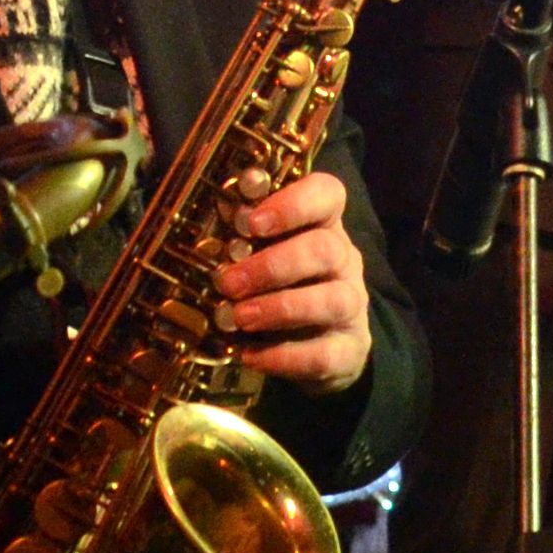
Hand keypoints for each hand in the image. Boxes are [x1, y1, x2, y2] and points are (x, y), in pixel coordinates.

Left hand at [217, 168, 372, 389]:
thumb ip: (242, 242)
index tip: (252, 222)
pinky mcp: (349, 349)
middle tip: (230, 283)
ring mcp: (352, 305)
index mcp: (323, 226)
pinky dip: (284, 356)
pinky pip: (325, 354)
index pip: (328, 195)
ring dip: (280, 308)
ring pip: (332, 300)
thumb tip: (200, 240)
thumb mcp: (264, 255)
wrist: (318, 344)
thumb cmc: (281, 285)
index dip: (293, 204)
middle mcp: (344, 261)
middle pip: (325, 249)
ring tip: (240, 318)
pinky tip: (251, 355)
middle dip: (272, 266)